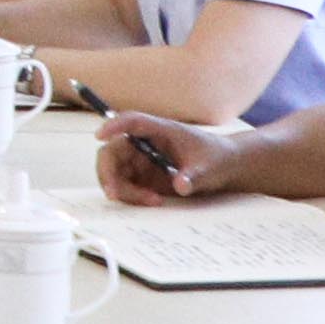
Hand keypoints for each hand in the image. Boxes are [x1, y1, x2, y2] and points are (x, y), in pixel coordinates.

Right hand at [94, 111, 213, 206]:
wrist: (225, 168)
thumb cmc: (217, 159)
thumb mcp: (209, 168)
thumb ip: (194, 177)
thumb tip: (180, 185)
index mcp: (160, 130)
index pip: (132, 122)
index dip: (113, 126)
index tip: (100, 136)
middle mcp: (145, 143)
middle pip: (113, 151)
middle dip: (108, 172)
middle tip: (114, 194)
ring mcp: (141, 160)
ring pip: (115, 172)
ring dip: (122, 189)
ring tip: (151, 201)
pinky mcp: (142, 176)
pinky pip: (124, 185)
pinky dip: (130, 196)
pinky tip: (152, 201)